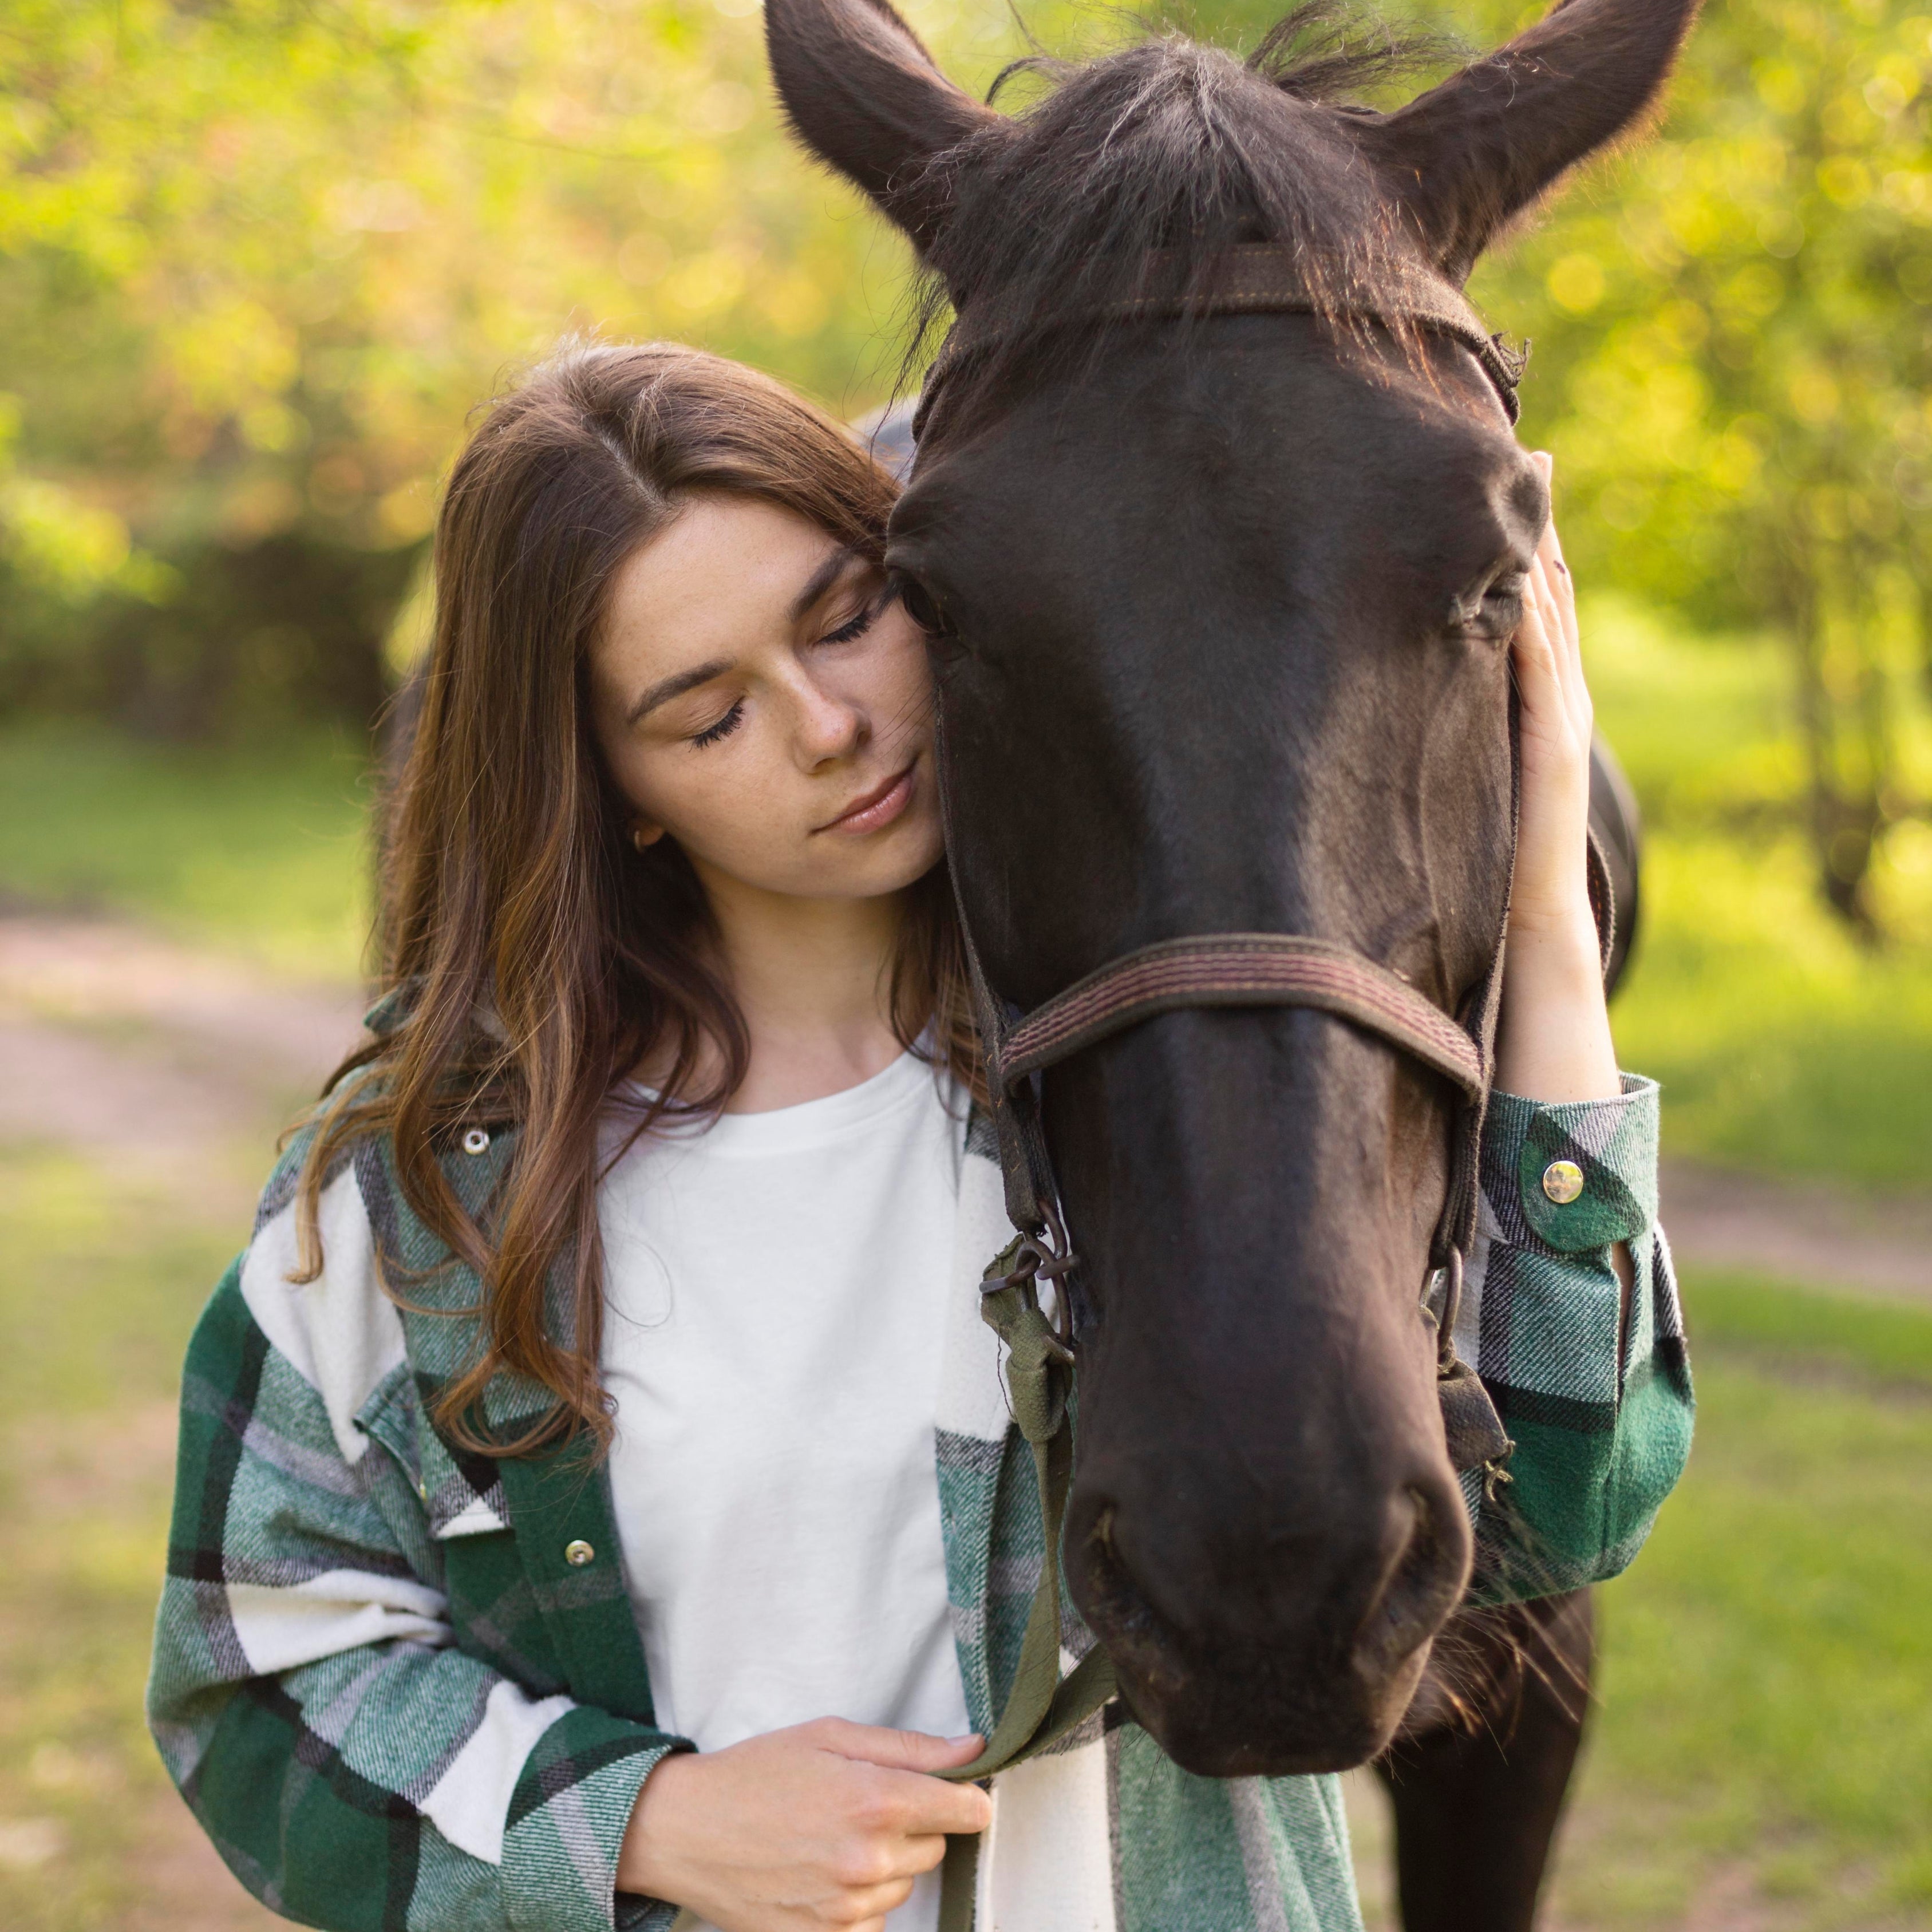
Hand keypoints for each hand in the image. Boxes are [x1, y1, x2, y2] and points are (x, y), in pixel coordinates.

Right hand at [616, 1719, 992, 1930]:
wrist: (686, 1830)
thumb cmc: (756, 1773)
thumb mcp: (830, 1736)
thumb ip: (909, 1747)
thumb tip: (972, 1749)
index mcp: (874, 1800)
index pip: (966, 1811)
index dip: (967, 1797)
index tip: (957, 1792)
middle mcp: (867, 1860)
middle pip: (935, 1847)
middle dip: (914, 1824)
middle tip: (864, 1803)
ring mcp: (846, 1908)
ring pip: (904, 1885)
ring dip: (886, 1863)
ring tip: (834, 1836)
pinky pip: (873, 1921)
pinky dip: (860, 1900)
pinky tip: (822, 1873)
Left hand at [1494, 454, 1620, 1107]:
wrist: (1525, 931)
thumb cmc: (1476, 857)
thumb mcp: (1450, 772)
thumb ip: (1434, 725)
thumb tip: (1373, 696)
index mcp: (1525, 706)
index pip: (1525, 609)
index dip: (1514, 545)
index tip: (1493, 479)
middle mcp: (1549, 705)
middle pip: (1545, 598)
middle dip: (1534, 525)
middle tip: (1525, 448)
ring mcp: (1557, 725)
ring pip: (1551, 623)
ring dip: (1542, 557)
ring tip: (1533, 488)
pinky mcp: (1549, 753)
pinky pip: (1543, 677)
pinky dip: (1537, 628)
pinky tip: (1525, 577)